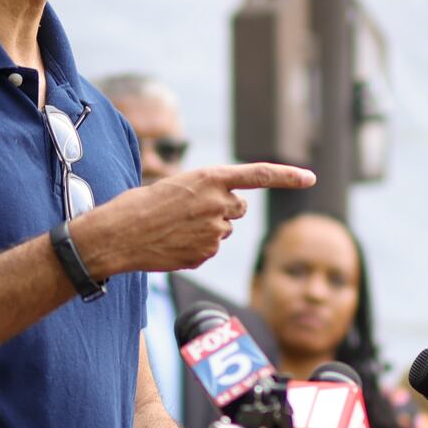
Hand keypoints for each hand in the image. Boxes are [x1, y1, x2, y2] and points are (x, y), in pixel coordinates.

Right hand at [79, 163, 314, 274]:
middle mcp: (217, 202)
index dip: (287, 176)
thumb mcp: (176, 185)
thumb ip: (207, 192)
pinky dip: (197, 247)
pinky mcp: (206, 253)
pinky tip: (174, 243)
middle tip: (190, 210)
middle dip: (223, 209)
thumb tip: (228, 214)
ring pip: (224, 230)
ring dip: (207, 228)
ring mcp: (214, 231)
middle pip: (238, 207)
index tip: (310, 178)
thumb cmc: (140, 206)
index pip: (258, 174)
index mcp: (209, 177)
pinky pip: (212, 249)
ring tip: (175, 227)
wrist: (117, 235)